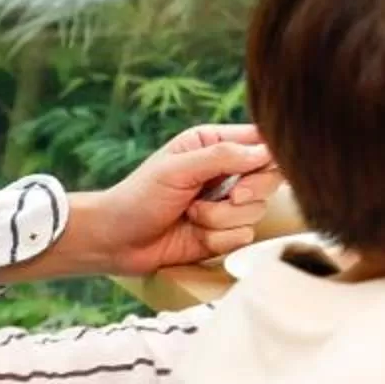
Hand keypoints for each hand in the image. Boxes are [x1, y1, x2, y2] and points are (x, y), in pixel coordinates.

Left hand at [57, 124, 278, 279]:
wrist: (115, 241)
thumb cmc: (139, 197)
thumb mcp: (178, 169)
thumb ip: (223, 156)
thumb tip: (266, 152)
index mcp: (214, 144)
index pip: (261, 143)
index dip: (266, 158)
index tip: (251, 170)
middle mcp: (225, 173)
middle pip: (270, 179)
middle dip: (249, 192)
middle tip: (230, 195)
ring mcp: (225, 205)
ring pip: (256, 211)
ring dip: (222, 218)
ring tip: (191, 215)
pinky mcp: (223, 234)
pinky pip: (243, 237)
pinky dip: (218, 238)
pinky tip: (193, 232)